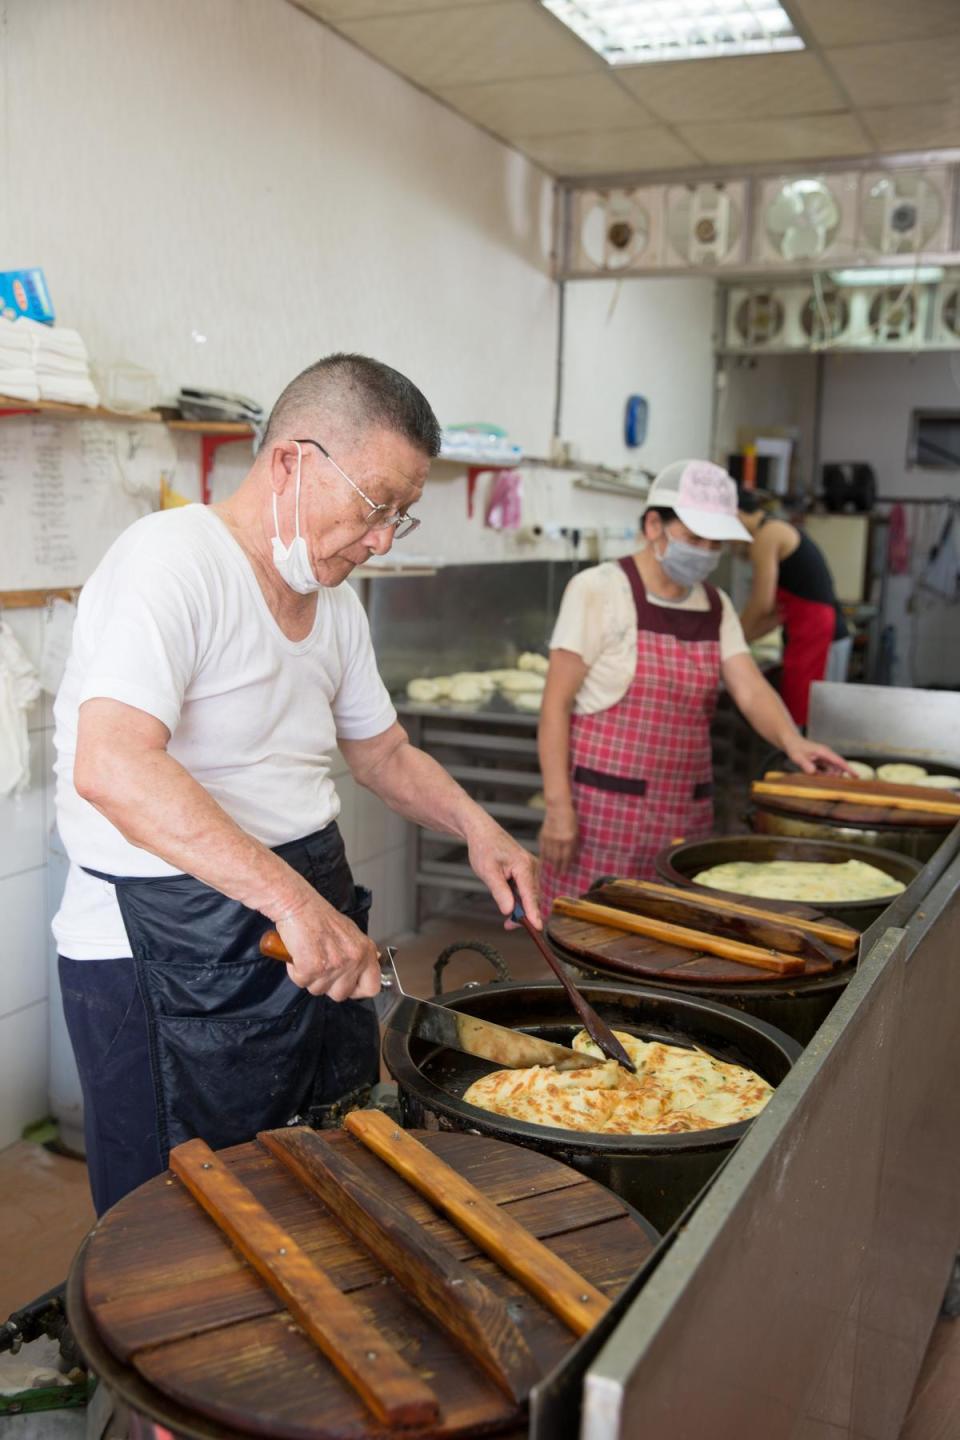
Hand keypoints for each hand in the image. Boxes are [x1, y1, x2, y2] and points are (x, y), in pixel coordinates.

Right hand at [275, 887, 380, 1000]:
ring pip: (318, 990)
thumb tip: (366, 970)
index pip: (372, 987)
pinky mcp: (312, 968)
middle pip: (341, 994)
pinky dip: (295, 971)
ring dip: (310, 977)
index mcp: (365, 950)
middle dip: (327, 985)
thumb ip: (358, 954)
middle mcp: (353, 959)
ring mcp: (334, 965)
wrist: (298, 904)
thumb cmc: (319, 916)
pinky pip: (301, 982)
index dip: (357, 990)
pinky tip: (299, 954)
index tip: (348, 986)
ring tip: (309, 955)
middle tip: (320, 966)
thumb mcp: (350, 933)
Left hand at [464, 815, 540, 929]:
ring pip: (530, 895)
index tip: (538, 928)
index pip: (530, 895)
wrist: (483, 832)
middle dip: (524, 914)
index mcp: (524, 866)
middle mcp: (532, 867)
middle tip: (508, 925)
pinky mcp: (527, 870)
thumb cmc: (484, 848)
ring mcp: (531, 868)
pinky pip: (527, 889)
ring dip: (521, 908)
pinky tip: (509, 903)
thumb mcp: (488, 872)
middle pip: (533, 897)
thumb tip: (509, 911)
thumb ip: (500, 892)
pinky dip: (519, 900)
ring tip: (507, 920)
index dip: (534, 913)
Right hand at [539, 802, 577, 873]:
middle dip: (557, 868)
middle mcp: (558, 840)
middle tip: (557, 876)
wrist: (558, 808)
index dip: (565, 866)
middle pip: (557, 858)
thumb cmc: (571, 819)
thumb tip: (571, 857)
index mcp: (569, 840)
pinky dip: (544, 856)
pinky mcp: (543, 836)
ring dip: (550, 864)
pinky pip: (543, 849)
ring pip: (549, 855)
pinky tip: (545, 860)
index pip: (566, 857)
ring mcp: (549, 838)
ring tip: (551, 870)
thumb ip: (573, 845)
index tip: (564, 874)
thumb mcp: (576, 832)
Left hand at [784, 735, 854, 775]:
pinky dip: (823, 774)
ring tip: (816, 775)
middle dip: (835, 776)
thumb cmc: (795, 748)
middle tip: (824, 779)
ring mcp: (825, 758)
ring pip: (832, 770)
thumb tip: (813, 772)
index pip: (839, 761)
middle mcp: (827, 754)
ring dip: (827, 776)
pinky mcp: (822, 761)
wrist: (791, 742)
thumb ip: (805, 764)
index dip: (848, 769)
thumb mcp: (798, 757)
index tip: (857, 776)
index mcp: (824, 752)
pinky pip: (826, 770)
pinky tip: (815, 774)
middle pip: (838, 768)